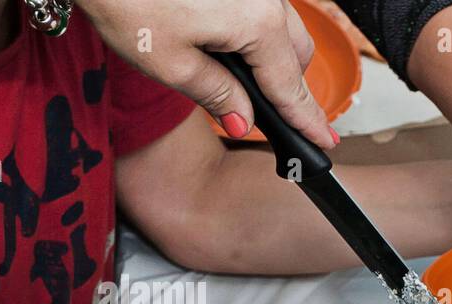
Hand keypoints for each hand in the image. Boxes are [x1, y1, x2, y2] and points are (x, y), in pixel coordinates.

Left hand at [77, 0, 334, 149]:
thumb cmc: (126, 0)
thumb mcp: (171, 64)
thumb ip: (217, 96)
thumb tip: (243, 122)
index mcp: (257, 25)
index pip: (290, 87)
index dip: (306, 120)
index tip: (325, 141)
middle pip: (297, 53)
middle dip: (289, 86)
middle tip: (275, 117)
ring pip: (281, 27)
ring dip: (272, 57)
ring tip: (242, 81)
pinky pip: (260, 8)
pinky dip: (253, 32)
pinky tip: (224, 42)